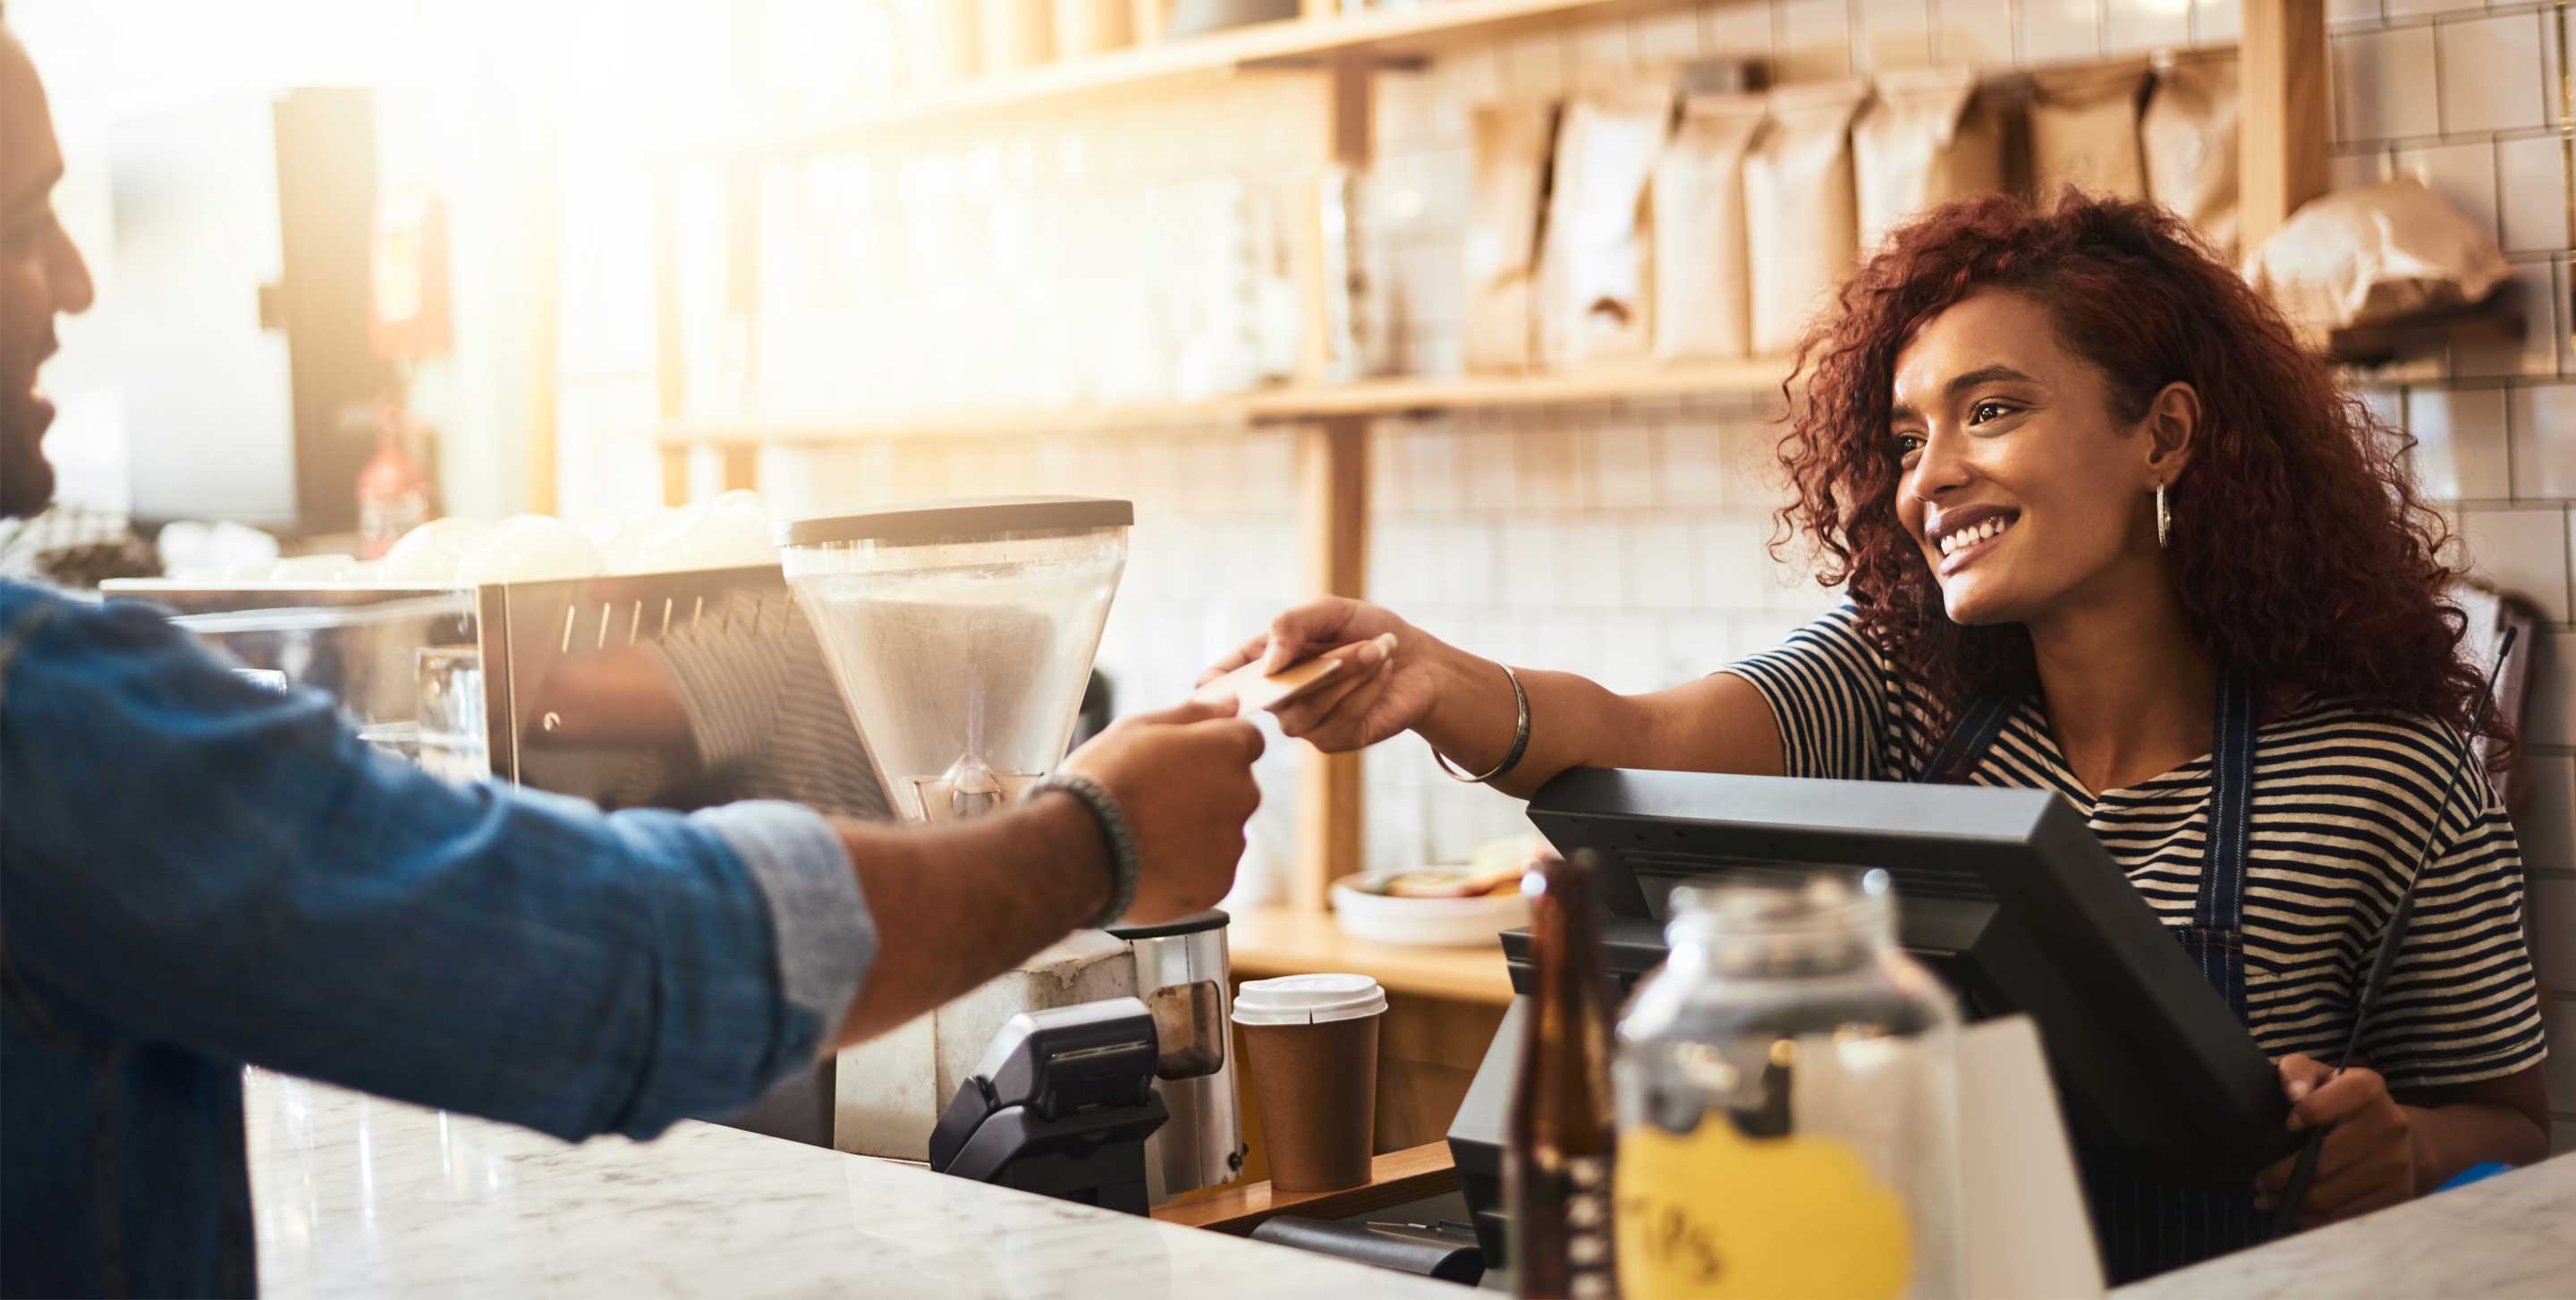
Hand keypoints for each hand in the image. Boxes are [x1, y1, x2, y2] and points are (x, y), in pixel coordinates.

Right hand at [1060, 697, 1264, 924]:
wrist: (1078, 848)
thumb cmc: (1104, 779)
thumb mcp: (1140, 727)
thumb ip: (1194, 713)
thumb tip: (1231, 703)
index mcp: (1228, 749)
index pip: (1246, 740)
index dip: (1212, 748)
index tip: (1181, 761)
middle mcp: (1242, 794)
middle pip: (1236, 787)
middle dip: (1206, 790)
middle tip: (1155, 799)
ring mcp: (1232, 842)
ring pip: (1222, 831)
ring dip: (1196, 831)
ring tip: (1146, 834)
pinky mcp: (1218, 883)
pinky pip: (1209, 869)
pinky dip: (1188, 868)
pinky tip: (1151, 862)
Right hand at [1198, 598, 1441, 752]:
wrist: (1416, 660)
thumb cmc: (1367, 629)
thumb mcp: (1329, 612)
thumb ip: (1292, 624)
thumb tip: (1267, 662)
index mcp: (1267, 663)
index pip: (1226, 679)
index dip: (1213, 686)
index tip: (1206, 690)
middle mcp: (1279, 698)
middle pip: (1275, 693)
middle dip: (1321, 665)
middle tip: (1361, 642)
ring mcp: (1304, 723)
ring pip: (1309, 709)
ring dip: (1349, 675)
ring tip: (1380, 650)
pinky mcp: (1334, 740)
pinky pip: (1340, 720)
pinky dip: (1365, 692)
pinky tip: (1382, 673)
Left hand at [2254, 1054, 2423, 1227]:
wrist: (2400, 1136)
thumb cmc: (2343, 1102)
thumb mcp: (2321, 1076)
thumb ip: (2297, 1071)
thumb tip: (2292, 1092)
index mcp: (2367, 1089)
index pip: (2319, 1107)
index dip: (2300, 1116)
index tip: (2286, 1125)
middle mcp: (2389, 1126)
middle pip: (2317, 1164)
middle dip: (2277, 1177)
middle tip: (2258, 1182)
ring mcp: (2396, 1164)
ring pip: (2326, 1197)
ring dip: (2289, 1202)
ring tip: (2268, 1198)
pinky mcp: (2398, 1196)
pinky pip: (2344, 1217)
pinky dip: (2313, 1220)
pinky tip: (2295, 1212)